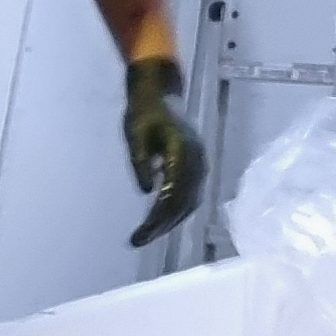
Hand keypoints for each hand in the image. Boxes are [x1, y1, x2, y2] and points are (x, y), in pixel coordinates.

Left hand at [123, 57, 207, 248]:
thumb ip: (140, 161)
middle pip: (183, 203)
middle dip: (161, 226)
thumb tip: (146, 191)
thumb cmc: (144, 112)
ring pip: (189, 202)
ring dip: (169, 222)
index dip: (156, 218)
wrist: (161, 94)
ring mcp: (200, 164)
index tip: (138, 235)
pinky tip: (160, 222)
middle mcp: (197, 160)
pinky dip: (177, 212)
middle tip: (138, 241)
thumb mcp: (134, 133)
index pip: (172, 194)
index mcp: (182, 150)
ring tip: (146, 236)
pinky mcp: (198, 166)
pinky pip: (191, 195)